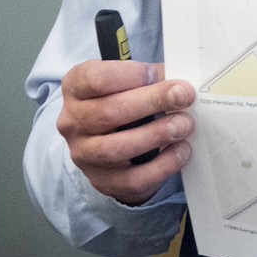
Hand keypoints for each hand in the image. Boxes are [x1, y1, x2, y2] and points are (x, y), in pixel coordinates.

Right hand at [56, 60, 194, 205]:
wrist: (111, 144)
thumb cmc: (123, 102)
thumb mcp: (129, 82)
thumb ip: (152, 79)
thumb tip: (181, 85)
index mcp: (75, 88)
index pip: (94, 78)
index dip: (128, 75)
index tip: (155, 74)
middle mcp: (72, 121)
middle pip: (108, 112)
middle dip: (151, 102)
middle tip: (182, 96)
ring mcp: (83, 155)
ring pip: (116, 148)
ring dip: (155, 135)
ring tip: (183, 125)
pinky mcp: (102, 181)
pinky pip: (132, 180)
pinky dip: (161, 166)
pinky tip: (180, 151)